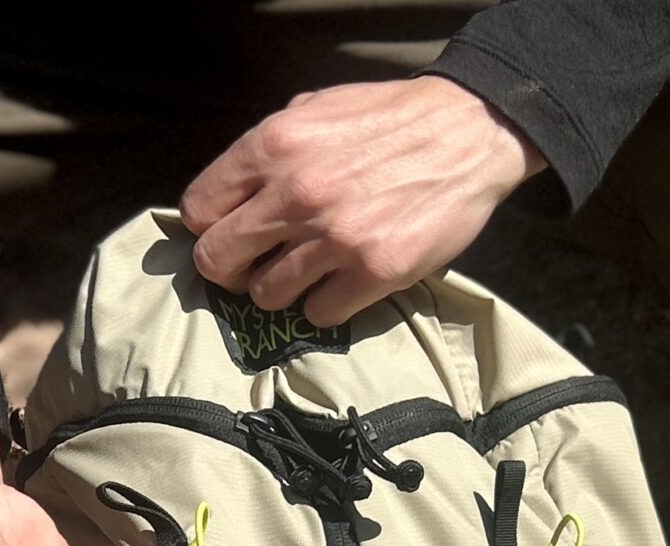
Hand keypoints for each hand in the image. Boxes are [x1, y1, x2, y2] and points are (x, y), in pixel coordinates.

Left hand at [181, 76, 543, 327]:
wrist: (469, 132)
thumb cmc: (390, 119)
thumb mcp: (316, 108)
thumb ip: (269, 150)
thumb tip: (232, 191)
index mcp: (273, 146)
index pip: (199, 210)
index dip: (209, 226)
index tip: (228, 231)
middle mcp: (295, 193)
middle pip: (218, 261)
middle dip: (230, 269)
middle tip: (254, 265)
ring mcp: (334, 237)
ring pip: (265, 295)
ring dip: (280, 289)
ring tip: (306, 271)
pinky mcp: (373, 273)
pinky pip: (318, 314)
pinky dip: (325, 304)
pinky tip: (343, 281)